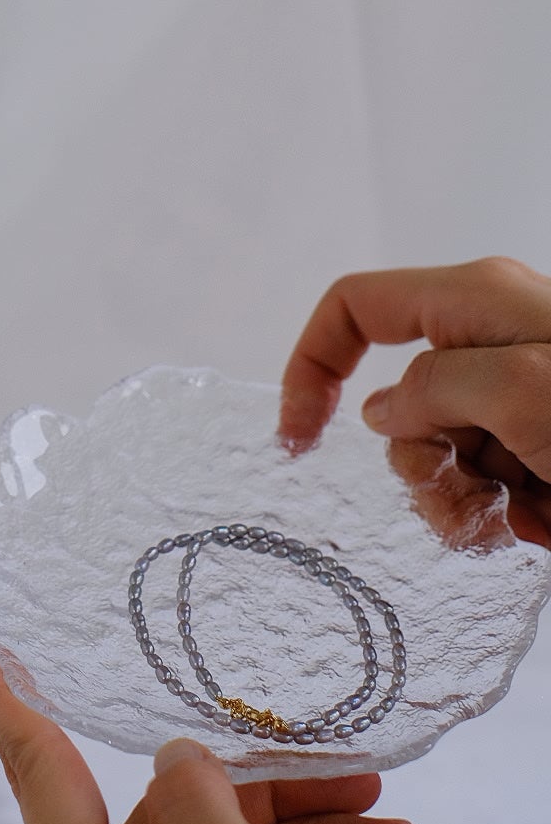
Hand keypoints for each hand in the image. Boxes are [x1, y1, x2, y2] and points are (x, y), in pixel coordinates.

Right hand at [279, 257, 550, 549]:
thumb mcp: (521, 387)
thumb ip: (434, 390)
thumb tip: (383, 412)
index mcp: (474, 300)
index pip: (353, 306)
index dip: (311, 364)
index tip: (297, 440)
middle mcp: (487, 342)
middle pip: (396, 404)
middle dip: (418, 465)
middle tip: (479, 491)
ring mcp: (514, 396)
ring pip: (435, 456)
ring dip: (462, 503)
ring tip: (521, 515)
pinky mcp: (537, 445)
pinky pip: (480, 486)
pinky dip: (496, 517)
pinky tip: (536, 523)